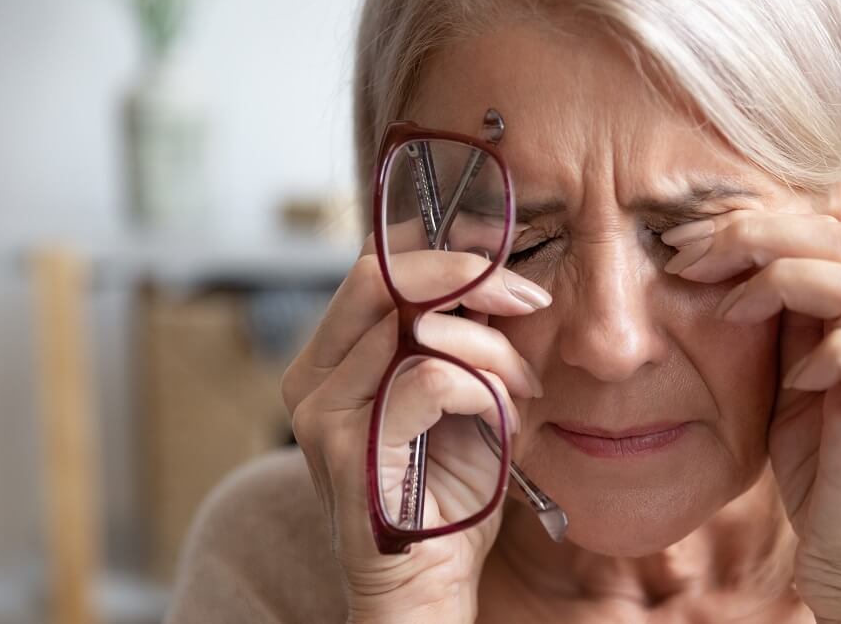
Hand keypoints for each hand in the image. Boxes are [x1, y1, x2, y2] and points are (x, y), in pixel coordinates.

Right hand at [281, 228, 549, 622]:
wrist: (427, 587)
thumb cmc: (447, 493)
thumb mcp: (460, 397)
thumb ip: (459, 339)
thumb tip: (496, 276)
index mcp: (333, 360)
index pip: (375, 267)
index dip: (443, 251)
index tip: (506, 264)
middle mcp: (313, 378)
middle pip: (380, 275)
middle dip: (469, 276)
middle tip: (527, 301)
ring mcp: (323, 413)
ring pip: (416, 327)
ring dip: (492, 349)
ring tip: (522, 388)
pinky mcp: (349, 449)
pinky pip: (431, 379)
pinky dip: (484, 388)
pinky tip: (504, 418)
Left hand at [662, 211, 840, 622]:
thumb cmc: (820, 467)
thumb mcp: (785, 379)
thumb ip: (776, 324)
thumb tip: (721, 270)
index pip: (816, 230)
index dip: (748, 224)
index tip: (681, 241)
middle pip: (837, 236)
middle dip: (752, 234)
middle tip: (687, 255)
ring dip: (780, 281)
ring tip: (727, 309)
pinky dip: (824, 354)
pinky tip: (791, 380)